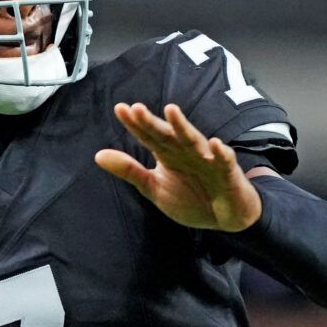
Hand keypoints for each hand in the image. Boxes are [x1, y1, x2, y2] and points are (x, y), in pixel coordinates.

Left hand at [97, 102, 261, 232]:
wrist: (225, 217)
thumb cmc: (191, 198)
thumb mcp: (155, 188)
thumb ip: (130, 171)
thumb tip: (98, 155)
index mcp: (167, 155)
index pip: (148, 136)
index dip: (135, 124)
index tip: (119, 108)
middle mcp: (186, 152)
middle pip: (167, 135)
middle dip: (153, 122)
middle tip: (136, 108)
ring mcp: (208, 160)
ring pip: (194, 141)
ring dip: (183, 127)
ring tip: (171, 111)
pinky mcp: (228, 173)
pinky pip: (225, 161)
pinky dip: (221, 153)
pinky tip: (215, 144)